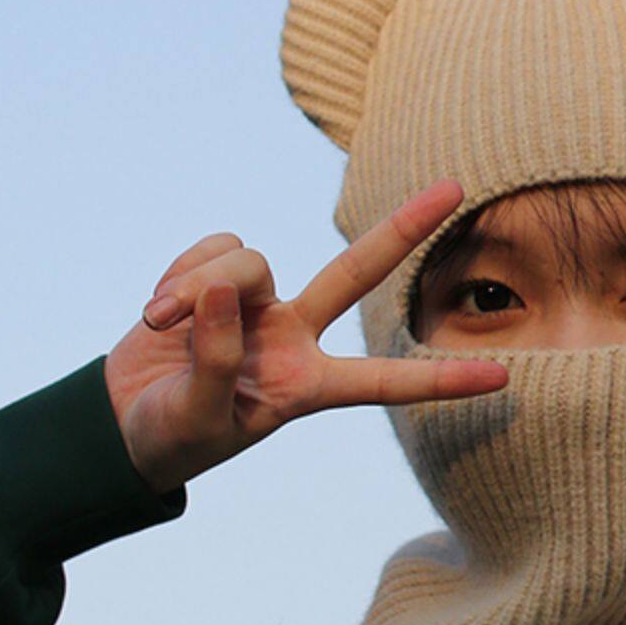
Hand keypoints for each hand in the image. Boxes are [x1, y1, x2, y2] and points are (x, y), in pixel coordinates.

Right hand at [104, 179, 507, 493]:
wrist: (122, 422)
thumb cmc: (170, 438)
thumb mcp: (194, 418)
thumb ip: (213, 359)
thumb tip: (224, 290)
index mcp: (306, 387)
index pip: (384, 383)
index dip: (441, 382)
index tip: (503, 378)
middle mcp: (294, 338)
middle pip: (357, 272)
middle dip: (404, 228)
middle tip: (457, 186)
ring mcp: (259, 304)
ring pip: (248, 260)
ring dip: (195, 286)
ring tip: (159, 323)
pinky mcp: (218, 280)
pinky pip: (212, 251)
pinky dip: (178, 275)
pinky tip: (158, 309)